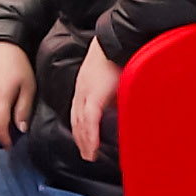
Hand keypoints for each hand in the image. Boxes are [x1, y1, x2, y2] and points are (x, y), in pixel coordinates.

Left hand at [67, 50, 118, 164]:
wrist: (117, 40)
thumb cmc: (118, 55)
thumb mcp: (112, 78)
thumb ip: (112, 93)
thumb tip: (119, 106)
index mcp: (85, 86)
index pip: (78, 112)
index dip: (80, 128)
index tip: (84, 140)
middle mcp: (82, 91)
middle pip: (77, 120)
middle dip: (80, 139)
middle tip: (86, 154)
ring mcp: (87, 93)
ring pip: (81, 123)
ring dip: (85, 142)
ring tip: (89, 155)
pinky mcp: (95, 96)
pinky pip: (90, 121)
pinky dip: (90, 136)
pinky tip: (92, 147)